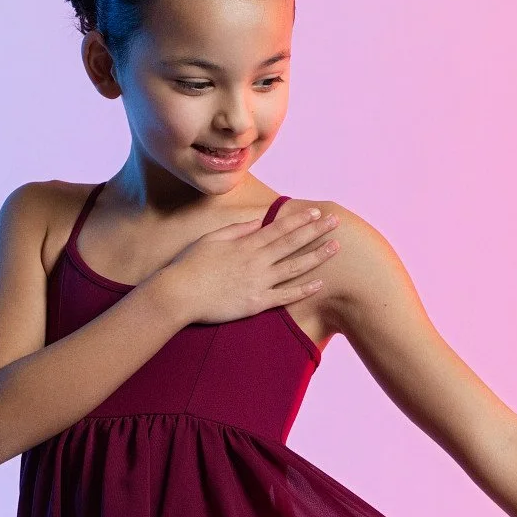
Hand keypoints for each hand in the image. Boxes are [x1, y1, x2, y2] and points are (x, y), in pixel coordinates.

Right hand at [152, 204, 338, 325]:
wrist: (179, 294)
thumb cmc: (191, 265)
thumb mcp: (212, 239)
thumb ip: (237, 230)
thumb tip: (257, 222)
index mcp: (246, 244)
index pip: (279, 228)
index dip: (300, 220)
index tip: (316, 213)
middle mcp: (256, 260)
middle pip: (292, 243)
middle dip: (316, 231)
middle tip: (336, 222)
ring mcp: (258, 282)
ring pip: (294, 267)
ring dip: (316, 256)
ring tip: (335, 247)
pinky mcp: (256, 303)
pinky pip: (285, 296)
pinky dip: (302, 290)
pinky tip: (319, 283)